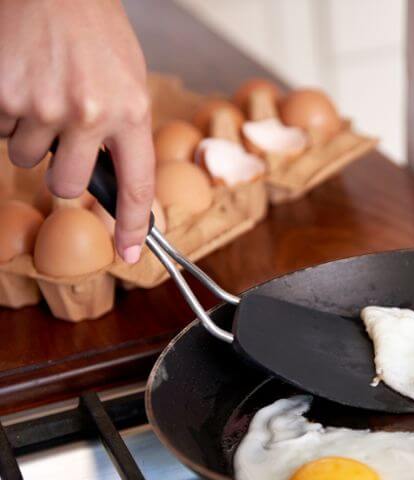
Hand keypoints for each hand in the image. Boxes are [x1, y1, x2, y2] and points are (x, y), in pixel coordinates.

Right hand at [0, 0, 153, 261]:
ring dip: (31, 133)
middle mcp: (88, 114)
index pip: (136, 185)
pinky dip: (6, 112)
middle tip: (62, 135)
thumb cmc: (95, 30)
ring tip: (44, 89)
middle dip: (60, 172)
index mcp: (131, 112)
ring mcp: (41, 106)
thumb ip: (122, 130)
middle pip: (65, 186)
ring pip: (26, 156)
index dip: (133, 225)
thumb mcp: (129, 82)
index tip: (131, 251)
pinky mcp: (2, 95)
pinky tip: (21, 78)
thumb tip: (110, 178)